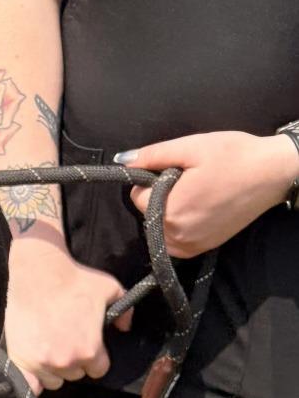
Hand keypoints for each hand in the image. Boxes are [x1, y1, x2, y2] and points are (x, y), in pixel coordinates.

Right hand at [4, 233, 127, 394]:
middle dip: (74, 362)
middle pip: (75, 375)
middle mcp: (66, 362)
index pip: (98, 370)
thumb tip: (125, 328)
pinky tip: (36, 369)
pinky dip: (34, 381)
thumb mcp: (109, 289)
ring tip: (50, 349)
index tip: (88, 347)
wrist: (37, 274)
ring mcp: (41, 363)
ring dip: (54, 370)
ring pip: (53, 381)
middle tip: (67, 341)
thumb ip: (125, 311)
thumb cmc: (73, 280)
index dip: (96, 358)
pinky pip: (31, 385)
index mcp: (90, 350)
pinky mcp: (21, 360)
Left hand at [118, 132, 298, 257]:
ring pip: (158, 228)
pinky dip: (177, 227)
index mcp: (170, 210)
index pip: (137, 197)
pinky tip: (199, 210)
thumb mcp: (192, 147)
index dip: (152, 180)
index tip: (175, 172)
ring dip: (168, 213)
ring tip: (198, 194)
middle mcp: (175, 234)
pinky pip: (173, 241)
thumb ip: (153, 155)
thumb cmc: (235, 156)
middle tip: (191, 181)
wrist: (274, 174)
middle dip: (160, 197)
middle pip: (147, 214)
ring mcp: (188, 246)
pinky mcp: (200, 250)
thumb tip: (122, 160)